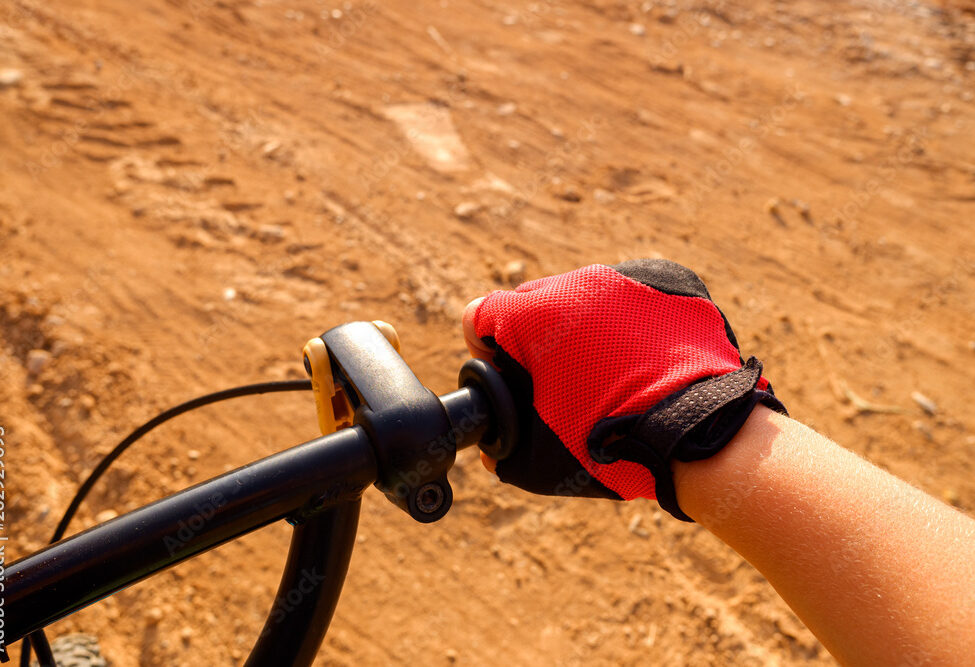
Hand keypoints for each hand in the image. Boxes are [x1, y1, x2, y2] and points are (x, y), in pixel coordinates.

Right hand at [462, 259, 783, 519]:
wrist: (697, 439)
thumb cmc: (608, 446)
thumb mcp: (533, 460)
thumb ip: (499, 446)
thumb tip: (494, 448)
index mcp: (533, 314)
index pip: (480, 317)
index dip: (485, 351)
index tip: (508, 377)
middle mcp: (579, 282)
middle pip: (534, 301)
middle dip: (536, 338)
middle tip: (559, 382)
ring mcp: (629, 278)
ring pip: (587, 296)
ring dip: (585, 328)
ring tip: (609, 375)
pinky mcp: (672, 282)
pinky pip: (635, 295)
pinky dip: (632, 322)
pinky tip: (645, 362)